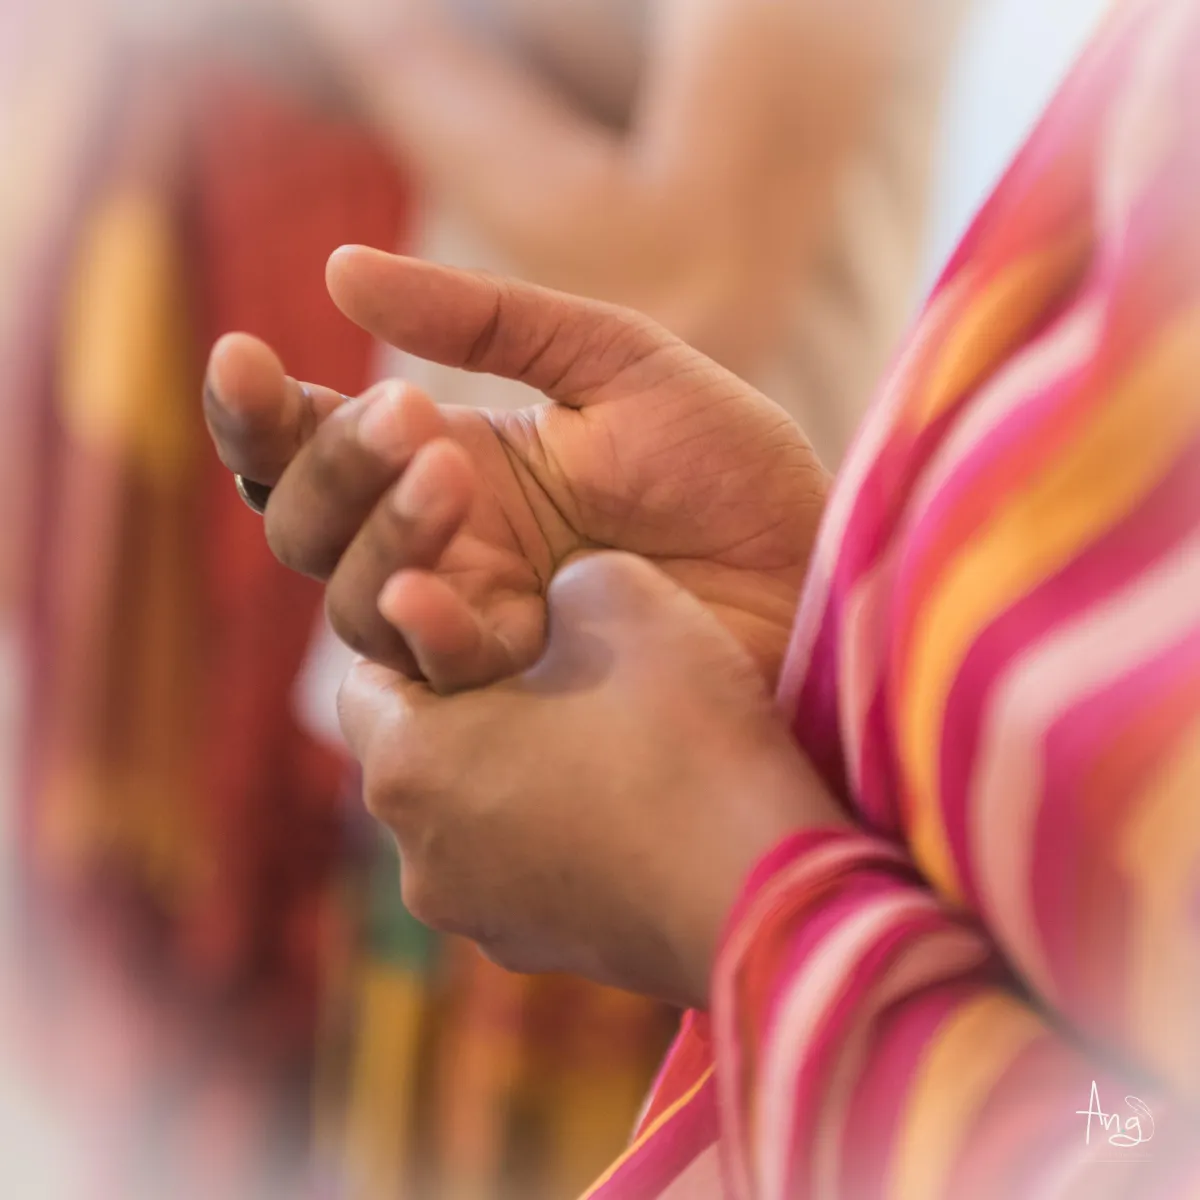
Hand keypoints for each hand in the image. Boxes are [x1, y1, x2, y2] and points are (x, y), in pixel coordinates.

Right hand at [204, 247, 828, 692]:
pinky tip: (431, 591)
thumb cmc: (729, 466)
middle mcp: (444, 549)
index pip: (313, 446)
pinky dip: (424, 628)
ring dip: (377, 533)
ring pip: (354, 602)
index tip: (246, 354)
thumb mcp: (614, 362)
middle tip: (406, 414)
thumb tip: (338, 270)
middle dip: (334, 467)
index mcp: (451, 465)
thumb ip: (486, 318)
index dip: (261, 412)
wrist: (816, 569)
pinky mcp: (519, 693)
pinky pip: (435, 672)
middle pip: (309, 528)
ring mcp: (477, 624)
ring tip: (446, 470)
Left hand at [337, 552, 844, 1007]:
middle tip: (553, 674)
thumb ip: (559, 577)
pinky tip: (633, 805)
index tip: (499, 623)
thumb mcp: (622, 596)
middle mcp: (418, 858)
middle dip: (468, 707)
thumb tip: (557, 598)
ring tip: (602, 739)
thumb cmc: (685, 735)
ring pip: (469, 816)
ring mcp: (479, 920)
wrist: (774, 892)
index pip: (365, 680)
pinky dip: (552, 834)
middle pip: (417, 754)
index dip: (426, 638)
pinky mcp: (544, 953)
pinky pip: (521, 868)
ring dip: (512, 774)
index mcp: (408, 764)